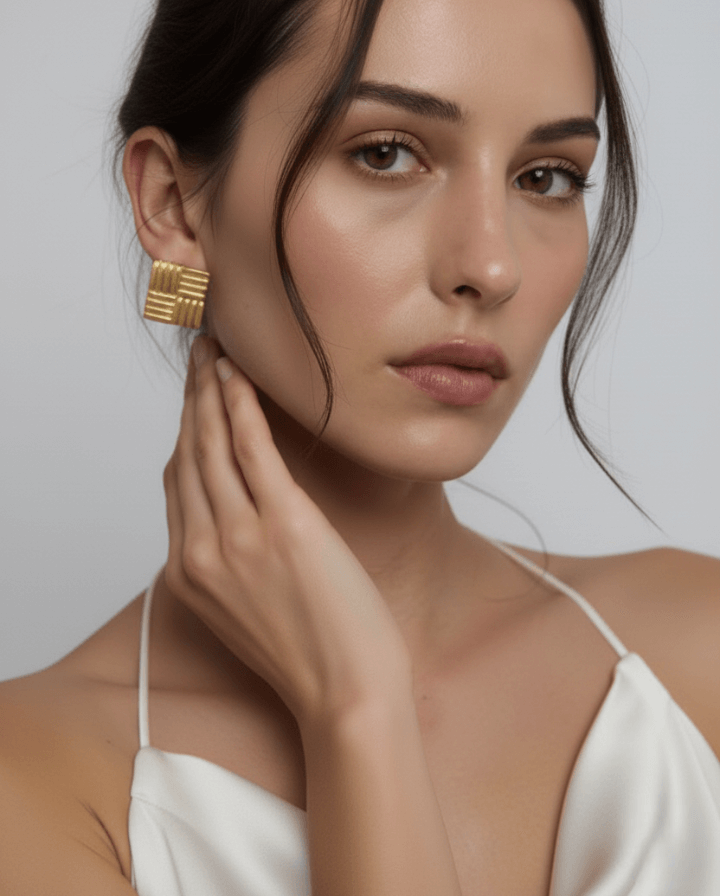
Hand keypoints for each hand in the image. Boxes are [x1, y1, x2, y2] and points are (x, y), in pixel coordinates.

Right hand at [162, 336, 411, 729]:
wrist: (346, 696)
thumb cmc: (312, 656)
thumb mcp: (248, 609)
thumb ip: (229, 559)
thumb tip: (239, 510)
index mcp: (189, 572)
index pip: (177, 484)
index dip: (184, 433)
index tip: (193, 400)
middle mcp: (203, 549)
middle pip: (188, 455)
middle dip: (191, 399)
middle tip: (198, 358)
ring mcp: (239, 536)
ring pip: (212, 444)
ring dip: (211, 390)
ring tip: (216, 353)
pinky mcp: (283, 523)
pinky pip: (252, 450)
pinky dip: (242, 406)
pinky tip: (241, 376)